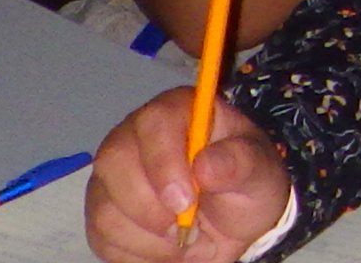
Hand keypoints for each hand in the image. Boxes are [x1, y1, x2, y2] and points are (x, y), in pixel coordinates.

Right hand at [82, 88, 288, 262]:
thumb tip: (205, 166)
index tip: (185, 201)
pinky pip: (103, 238)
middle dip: (150, 207)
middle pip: (114, 161)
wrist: (233, 227)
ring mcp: (113, 176)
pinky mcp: (102, 212)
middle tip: (186, 227)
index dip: (164, 162)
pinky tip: (166, 247)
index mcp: (177, 112)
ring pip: (105, 208)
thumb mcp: (259, 171)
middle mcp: (134, 136)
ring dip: (150, 238)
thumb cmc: (245, 185)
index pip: (154, 122)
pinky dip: (139, 254)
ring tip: (186, 237)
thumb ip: (240, 162)